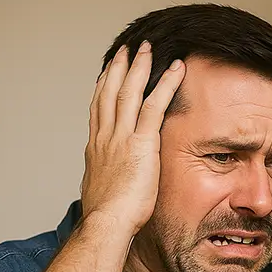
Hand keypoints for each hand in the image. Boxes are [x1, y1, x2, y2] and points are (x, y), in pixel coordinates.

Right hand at [80, 42, 185, 234]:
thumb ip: (108, 180)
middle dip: (118, 68)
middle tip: (125, 49)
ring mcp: (121, 137)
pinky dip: (166, 84)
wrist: (107, 222)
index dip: (103, 88)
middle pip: (110, 92)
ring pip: (129, 91)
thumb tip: (108, 183)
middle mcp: (106, 137)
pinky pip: (155, 105)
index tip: (107, 73)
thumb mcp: (102, 193)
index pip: (99, 110)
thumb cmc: (107, 218)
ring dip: (139, 66)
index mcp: (96, 149)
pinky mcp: (141, 143)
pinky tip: (176, 69)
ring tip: (147, 48)